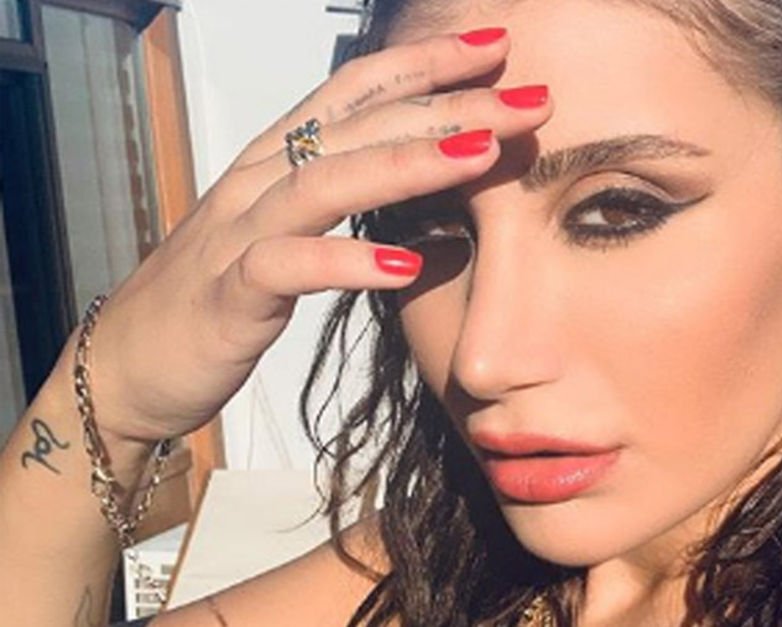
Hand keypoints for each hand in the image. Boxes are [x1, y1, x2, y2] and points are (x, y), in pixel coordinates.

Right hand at [82, 28, 550, 444]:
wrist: (129, 368)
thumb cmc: (217, 299)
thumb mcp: (289, 238)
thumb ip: (349, 209)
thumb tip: (443, 212)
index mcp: (276, 163)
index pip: (357, 93)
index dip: (425, 64)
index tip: (497, 51)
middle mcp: (257, 183)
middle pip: (360, 126)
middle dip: (449, 106)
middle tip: (530, 100)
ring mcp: (238, 235)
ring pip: (327, 180)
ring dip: (408, 163)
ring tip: (483, 154)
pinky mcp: (227, 296)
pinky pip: (287, 267)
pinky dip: (346, 260)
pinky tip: (406, 263)